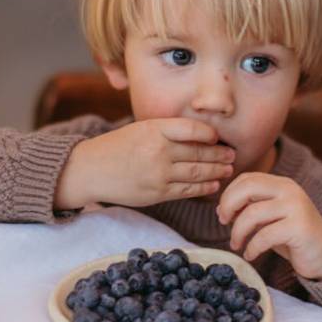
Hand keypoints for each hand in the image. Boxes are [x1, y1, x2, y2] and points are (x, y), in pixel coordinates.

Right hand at [55, 118, 234, 208]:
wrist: (90, 170)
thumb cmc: (116, 147)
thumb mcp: (140, 129)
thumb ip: (167, 131)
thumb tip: (201, 136)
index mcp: (154, 129)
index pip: (193, 129)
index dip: (210, 134)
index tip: (218, 138)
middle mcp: (158, 150)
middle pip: (199, 152)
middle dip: (219, 155)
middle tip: (232, 155)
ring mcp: (159, 174)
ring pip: (197, 173)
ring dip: (216, 172)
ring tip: (227, 170)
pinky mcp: (157, 193)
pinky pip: (187, 191)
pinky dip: (203, 188)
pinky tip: (213, 185)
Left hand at [217, 173, 321, 281]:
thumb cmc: (293, 236)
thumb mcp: (268, 220)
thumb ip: (248, 210)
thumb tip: (220, 209)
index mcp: (281, 184)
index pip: (246, 179)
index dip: (228, 195)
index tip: (224, 214)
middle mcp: (289, 190)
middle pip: (247, 188)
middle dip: (228, 206)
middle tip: (224, 224)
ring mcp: (296, 207)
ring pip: (252, 214)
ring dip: (237, 232)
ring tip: (236, 245)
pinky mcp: (300, 228)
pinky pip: (264, 236)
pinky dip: (252, 248)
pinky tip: (250, 255)